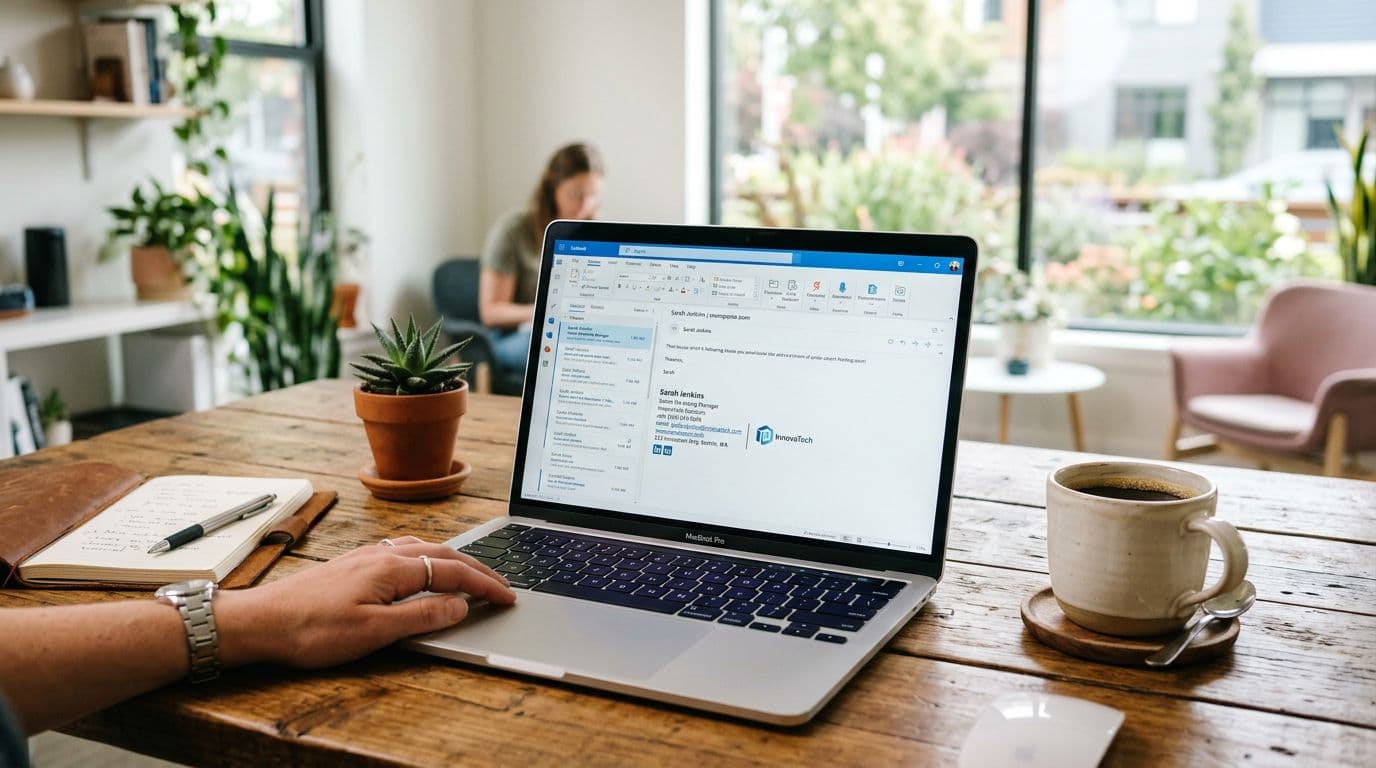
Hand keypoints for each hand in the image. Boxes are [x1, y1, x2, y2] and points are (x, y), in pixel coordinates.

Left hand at [216, 537, 515, 668]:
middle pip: (443, 554)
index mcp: (392, 568)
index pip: (453, 572)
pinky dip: (428, 557)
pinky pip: (404, 550)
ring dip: (454, 560)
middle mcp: (382, 554)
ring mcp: (366, 555)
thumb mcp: (373, 632)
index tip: (508, 596)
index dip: (485, 584)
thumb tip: (459, 604)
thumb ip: (421, 617)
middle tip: (501, 584)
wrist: (260, 622)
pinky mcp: (353, 563)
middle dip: (477, 568)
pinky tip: (422, 566)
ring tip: (472, 573)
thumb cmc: (311, 630)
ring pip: (423, 548)